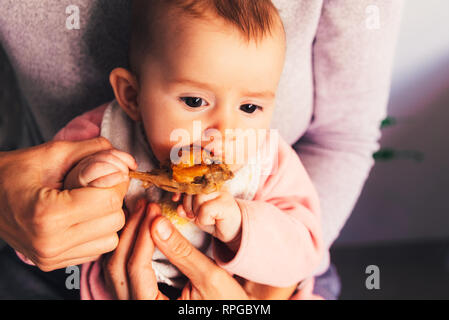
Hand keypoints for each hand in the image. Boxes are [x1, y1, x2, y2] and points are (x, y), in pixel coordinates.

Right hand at [0, 138, 130, 270]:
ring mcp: (52, 257)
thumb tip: (129, 162)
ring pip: (111, 237)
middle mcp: (51, 243)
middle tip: (94, 184)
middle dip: (112, 197)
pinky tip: (81, 217)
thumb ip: (96, 151)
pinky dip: (98, 231)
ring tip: (86, 201)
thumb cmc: (16, 172)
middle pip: (114, 219)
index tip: (105, 170)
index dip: (115, 180)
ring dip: (108, 216)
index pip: (109, 199)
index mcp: (48, 214)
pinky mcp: (54, 264)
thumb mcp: (54, 152)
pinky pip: (98, 249)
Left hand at [103, 199, 248, 299]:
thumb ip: (182, 251)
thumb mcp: (210, 278)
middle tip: (144, 206)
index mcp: (153, 309)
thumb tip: (157, 222)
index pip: (136, 268)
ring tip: (140, 213)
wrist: (231, 315)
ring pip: (116, 270)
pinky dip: (129, 249)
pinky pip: (124, 272)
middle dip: (131, 232)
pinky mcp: (140, 297)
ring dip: (127, 239)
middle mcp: (138, 308)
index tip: (153, 210)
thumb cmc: (226, 304)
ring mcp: (136, 303)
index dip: (143, 235)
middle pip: (118, 268)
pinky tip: (139, 229)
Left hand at [172, 189, 241, 248]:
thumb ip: (186, 210)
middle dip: (187, 205)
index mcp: (207, 184)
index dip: (180, 189)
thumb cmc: (215, 220)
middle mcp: (215, 185)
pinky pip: (205, 209)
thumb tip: (178, 207)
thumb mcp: (196, 215)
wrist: (235, 231)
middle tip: (194, 216)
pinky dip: (204, 220)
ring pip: (198, 198)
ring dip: (197, 213)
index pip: (190, 180)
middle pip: (192, 188)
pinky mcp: (226, 203)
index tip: (175, 198)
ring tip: (205, 218)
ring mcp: (222, 192)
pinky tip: (213, 221)